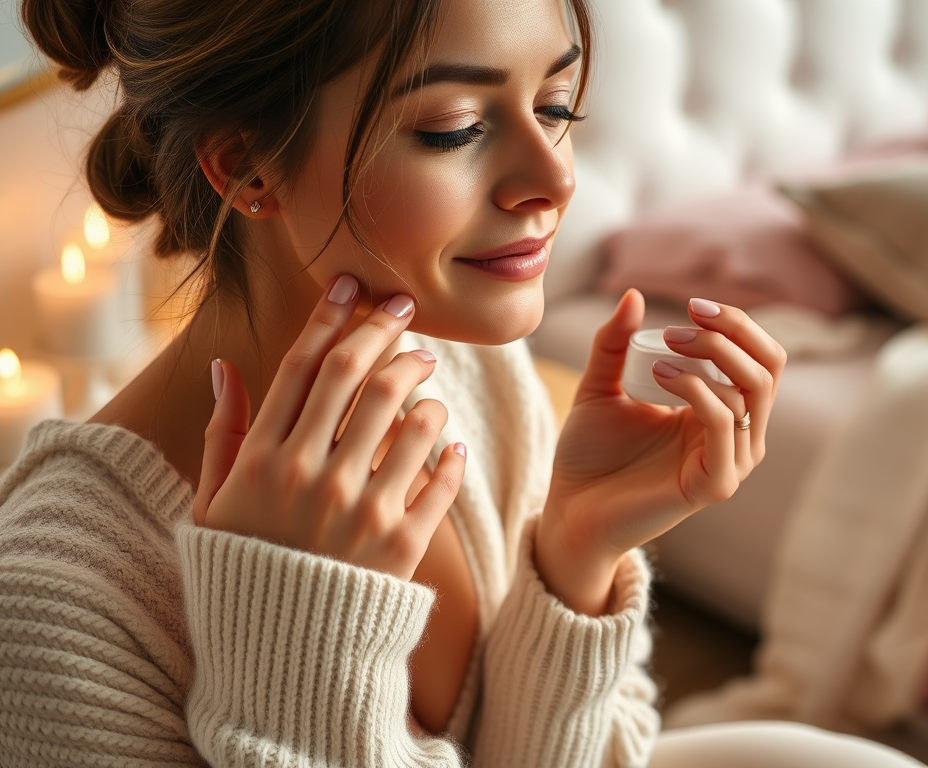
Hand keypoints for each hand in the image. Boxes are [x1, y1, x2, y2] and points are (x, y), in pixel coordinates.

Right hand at [192, 276, 466, 580]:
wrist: (281, 654)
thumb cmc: (245, 566)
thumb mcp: (213, 504)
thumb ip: (222, 434)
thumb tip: (223, 365)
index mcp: (262, 462)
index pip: (301, 367)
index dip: (330, 317)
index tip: (353, 285)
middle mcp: (311, 477)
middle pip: (360, 378)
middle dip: (387, 333)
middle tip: (407, 314)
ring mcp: (359, 511)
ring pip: (410, 418)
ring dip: (426, 389)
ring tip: (429, 383)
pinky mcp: (401, 545)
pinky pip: (440, 481)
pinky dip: (451, 453)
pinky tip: (450, 439)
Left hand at [536, 290, 785, 613]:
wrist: (569, 509)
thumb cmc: (589, 454)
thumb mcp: (600, 385)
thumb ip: (614, 343)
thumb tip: (634, 295)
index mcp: (721, 410)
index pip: (759, 358)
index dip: (737, 324)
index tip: (693, 305)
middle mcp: (735, 435)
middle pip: (769, 368)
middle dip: (732, 332)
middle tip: (680, 324)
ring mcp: (730, 461)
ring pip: (752, 392)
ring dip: (710, 356)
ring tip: (661, 348)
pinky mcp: (715, 484)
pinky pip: (725, 424)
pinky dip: (697, 389)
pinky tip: (660, 376)